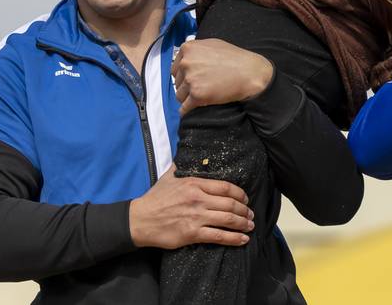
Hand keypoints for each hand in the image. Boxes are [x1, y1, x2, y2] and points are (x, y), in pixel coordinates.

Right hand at [128, 167, 253, 248]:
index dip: (239, 193)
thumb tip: (188, 153)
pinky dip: (234, 238)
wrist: (140, 220)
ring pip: (228, 219)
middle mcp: (198, 199)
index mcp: (194, 184)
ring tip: (250, 225)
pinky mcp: (192, 233)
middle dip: (245, 209)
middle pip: (230, 203)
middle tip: (251, 213)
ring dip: (243, 223)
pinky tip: (243, 239)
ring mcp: (196, 217)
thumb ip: (182, 166)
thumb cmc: (155, 198)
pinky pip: (219, 236)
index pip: (225, 187)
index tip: (245, 198)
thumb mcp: (169, 176)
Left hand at [171, 39, 274, 113]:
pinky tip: (191, 110)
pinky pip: (184, 108)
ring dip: (188, 98)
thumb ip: (196, 51)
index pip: (176, 68)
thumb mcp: (212, 44)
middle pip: (177, 82)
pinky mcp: (197, 95)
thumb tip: (185, 59)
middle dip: (186, 86)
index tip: (192, 79)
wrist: (250, 72)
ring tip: (201, 97)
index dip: (184, 75)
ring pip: (179, 95)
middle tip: (200, 87)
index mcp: (188, 49)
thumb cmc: (235, 57)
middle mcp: (186, 63)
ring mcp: (191, 79)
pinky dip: (187, 110)